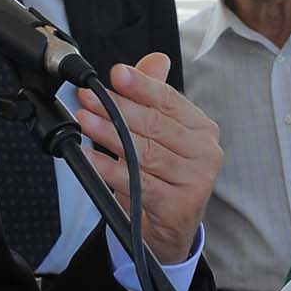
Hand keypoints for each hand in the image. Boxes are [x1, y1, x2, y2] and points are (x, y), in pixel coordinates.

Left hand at [74, 53, 223, 265]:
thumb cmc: (163, 177)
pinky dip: (108, 168)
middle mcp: (206, 153)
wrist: (170, 230)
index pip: (170, 101)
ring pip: (144, 152)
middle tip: (88, 96)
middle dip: (117, 108)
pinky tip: (89, 156)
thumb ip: (156, 96)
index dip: (141, 86)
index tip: (115, 74)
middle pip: (156, 125)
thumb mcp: (160, 136)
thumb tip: (155, 60)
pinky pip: (137, 182)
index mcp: (203, 130)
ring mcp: (196, 181)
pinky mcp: (179, 206)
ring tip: (84, 120)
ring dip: (108, 134)